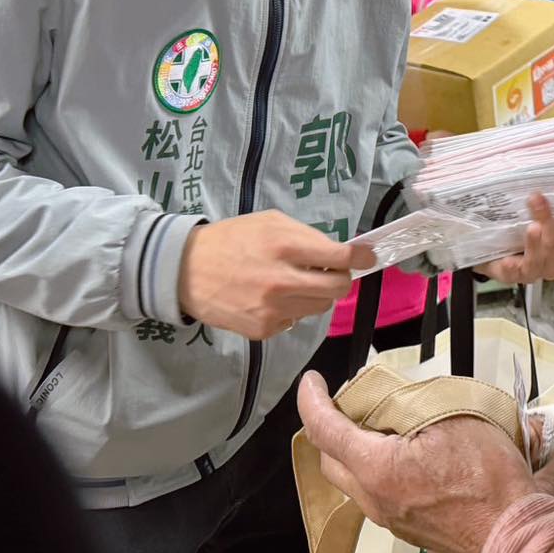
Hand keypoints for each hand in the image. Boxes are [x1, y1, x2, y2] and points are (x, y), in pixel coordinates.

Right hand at [177, 211, 374, 338]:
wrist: (185, 270)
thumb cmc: (231, 239)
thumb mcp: (270, 223)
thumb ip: (307, 236)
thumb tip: (340, 252)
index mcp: (286, 247)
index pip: (340, 257)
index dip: (360, 257)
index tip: (368, 257)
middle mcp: (283, 281)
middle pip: (337, 289)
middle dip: (340, 279)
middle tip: (329, 271)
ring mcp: (273, 309)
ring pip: (319, 307)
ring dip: (315, 294)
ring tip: (292, 282)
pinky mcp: (263, 330)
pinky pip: (295, 321)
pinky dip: (291, 310)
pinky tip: (270, 297)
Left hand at [297, 371, 536, 552]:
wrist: (513, 530)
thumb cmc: (490, 484)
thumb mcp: (452, 416)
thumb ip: (413, 399)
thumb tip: (395, 391)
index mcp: (378, 468)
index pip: (324, 429)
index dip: (312, 398)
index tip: (312, 382)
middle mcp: (375, 498)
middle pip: (330, 457)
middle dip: (331, 423)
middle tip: (351, 399)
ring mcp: (389, 516)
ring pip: (353, 476)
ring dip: (356, 446)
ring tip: (383, 422)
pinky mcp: (405, 524)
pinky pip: (375, 491)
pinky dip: (377, 465)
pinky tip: (406, 449)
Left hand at [475, 193, 553, 283]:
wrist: (489, 253)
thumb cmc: (516, 230)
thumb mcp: (532, 211)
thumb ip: (545, 197)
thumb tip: (550, 163)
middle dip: (551, 223)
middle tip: (539, 200)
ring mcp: (535, 268)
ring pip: (541, 258)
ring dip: (535, 241)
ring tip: (531, 226)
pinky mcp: (514, 275)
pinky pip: (517, 270)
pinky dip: (512, 265)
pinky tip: (507, 259)